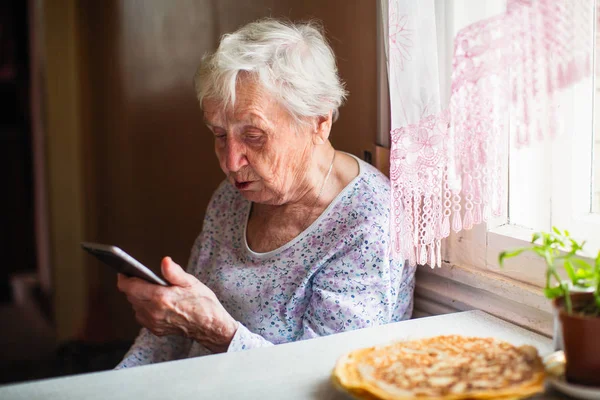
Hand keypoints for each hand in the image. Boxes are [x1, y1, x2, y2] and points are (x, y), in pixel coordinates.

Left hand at [117, 257, 237, 352]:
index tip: (124, 272)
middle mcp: (153, 311)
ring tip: (152, 291)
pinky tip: (157, 304)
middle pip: (130, 296)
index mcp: (160, 297)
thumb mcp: (191, 282)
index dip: (124, 278)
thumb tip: (165, 261)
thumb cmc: (203, 304)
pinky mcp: (155, 329)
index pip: (129, 287)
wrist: (210, 326)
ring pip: (135, 306)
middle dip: (133, 286)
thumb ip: (174, 272)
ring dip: (139, 298)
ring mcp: (153, 322)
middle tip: (143, 279)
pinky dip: (145, 308)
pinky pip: (142, 316)